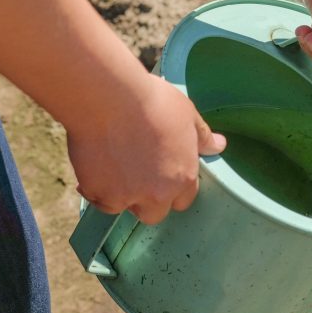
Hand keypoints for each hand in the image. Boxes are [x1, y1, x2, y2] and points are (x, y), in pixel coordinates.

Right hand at [67, 74, 225, 224]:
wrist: (109, 98)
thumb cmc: (152, 102)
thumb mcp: (188, 115)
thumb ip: (203, 137)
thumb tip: (219, 145)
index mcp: (183, 178)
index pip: (183, 200)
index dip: (172, 188)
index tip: (162, 174)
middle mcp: (156, 194)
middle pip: (153, 214)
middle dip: (146, 200)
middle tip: (136, 175)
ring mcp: (124, 196)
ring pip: (121, 208)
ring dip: (117, 194)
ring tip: (112, 168)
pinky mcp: (96, 191)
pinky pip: (95, 198)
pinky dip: (94, 188)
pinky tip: (93, 168)